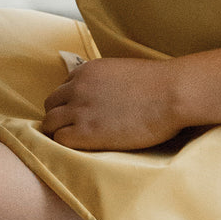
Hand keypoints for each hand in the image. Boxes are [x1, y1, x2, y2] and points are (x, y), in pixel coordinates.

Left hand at [41, 57, 184, 150]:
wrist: (171, 93)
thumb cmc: (158, 84)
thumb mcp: (123, 71)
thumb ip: (106, 80)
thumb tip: (106, 94)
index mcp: (87, 70)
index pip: (64, 87)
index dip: (71, 102)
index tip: (81, 113)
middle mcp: (78, 87)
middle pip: (51, 104)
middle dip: (60, 116)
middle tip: (75, 129)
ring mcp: (80, 109)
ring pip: (50, 123)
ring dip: (59, 132)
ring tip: (76, 143)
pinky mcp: (86, 132)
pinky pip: (60, 140)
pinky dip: (65, 146)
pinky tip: (81, 149)